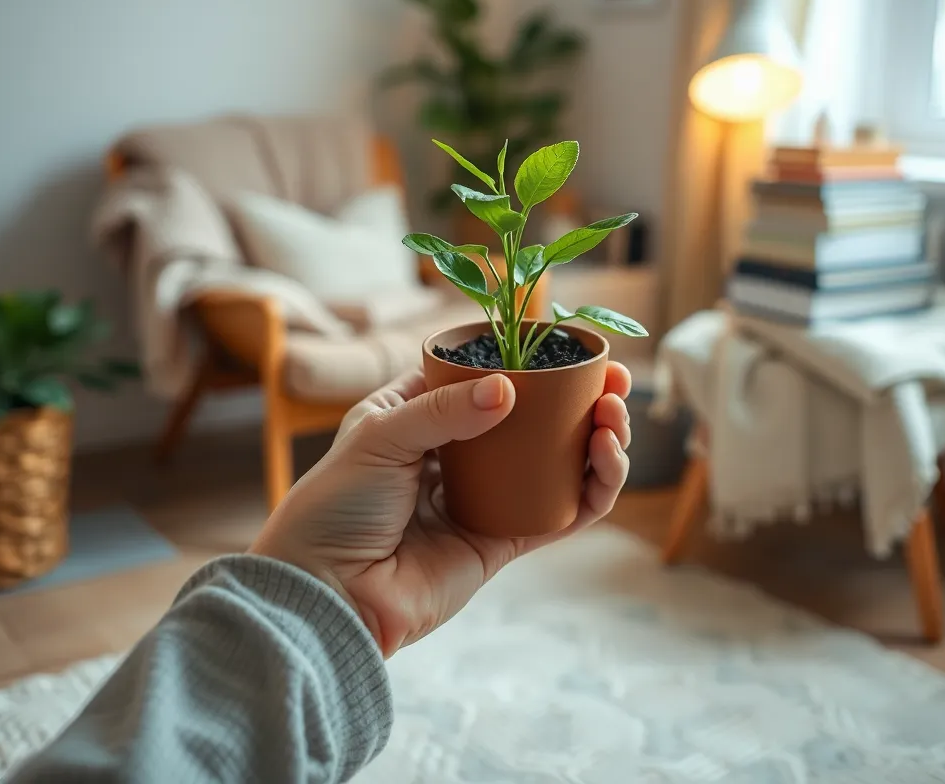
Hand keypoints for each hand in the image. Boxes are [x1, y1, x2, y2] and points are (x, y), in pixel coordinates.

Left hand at [250, 363, 631, 656]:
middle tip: (617, 383)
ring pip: (558, 465)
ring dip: (597, 442)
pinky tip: (606, 462)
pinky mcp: (503, 542)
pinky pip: (560, 514)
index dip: (534, 363)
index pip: (489, 376)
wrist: (327, 594)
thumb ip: (445, 410)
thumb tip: (507, 390)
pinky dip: (592, 491)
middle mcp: (460, 453)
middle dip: (583, 401)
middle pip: (536, 419)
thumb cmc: (335, 505)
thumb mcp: (380, 436)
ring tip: (615, 421)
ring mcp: (485, 497)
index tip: (576, 350)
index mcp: (422, 414)